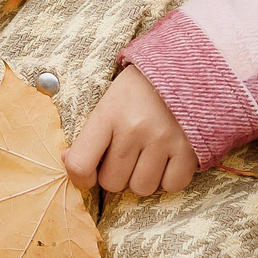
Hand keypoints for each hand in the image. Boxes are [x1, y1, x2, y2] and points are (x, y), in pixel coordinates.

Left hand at [64, 66, 198, 196]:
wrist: (184, 68)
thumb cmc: (139, 90)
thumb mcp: (108, 103)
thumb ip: (88, 135)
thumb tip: (68, 161)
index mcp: (108, 114)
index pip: (80, 164)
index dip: (81, 177)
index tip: (89, 173)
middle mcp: (134, 128)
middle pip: (112, 183)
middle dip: (116, 174)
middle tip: (126, 154)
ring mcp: (163, 139)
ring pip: (141, 188)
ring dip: (142, 178)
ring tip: (147, 156)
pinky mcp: (189, 149)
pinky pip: (172, 186)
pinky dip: (169, 178)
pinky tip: (168, 159)